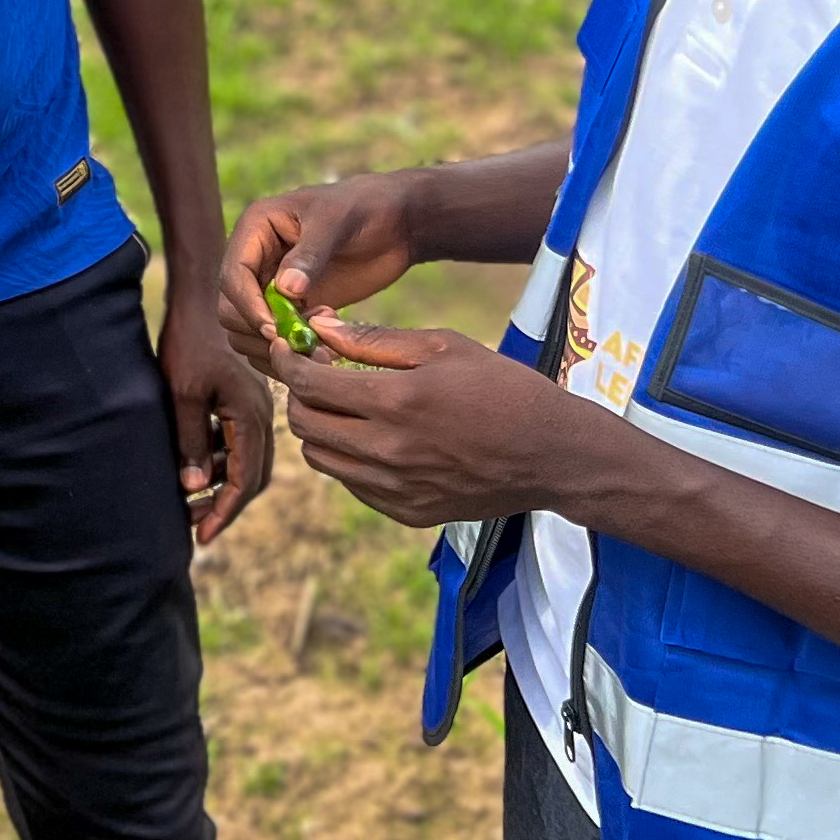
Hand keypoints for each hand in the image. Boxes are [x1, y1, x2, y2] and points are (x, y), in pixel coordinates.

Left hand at [159, 287, 269, 544]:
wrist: (198, 298)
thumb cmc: (187, 342)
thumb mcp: (182, 394)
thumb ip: (190, 441)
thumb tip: (193, 487)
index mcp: (251, 415)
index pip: (244, 479)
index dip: (223, 511)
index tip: (202, 536)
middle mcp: (261, 413)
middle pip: (252, 475)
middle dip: (224, 504)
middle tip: (195, 527)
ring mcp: (254, 405)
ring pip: (245, 459)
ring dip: (221, 483)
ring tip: (189, 503)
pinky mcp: (242, 397)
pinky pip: (237, 441)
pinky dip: (219, 460)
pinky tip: (194, 467)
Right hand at [217, 172, 426, 374]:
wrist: (396, 225)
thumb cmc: (365, 209)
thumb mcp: (338, 221)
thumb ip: (311, 254)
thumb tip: (285, 289)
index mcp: (256, 229)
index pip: (233, 276)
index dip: (248, 306)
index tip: (276, 331)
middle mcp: (255, 259)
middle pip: (231, 310)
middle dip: (262, 332)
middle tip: (305, 344)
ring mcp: (271, 287)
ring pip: (247, 332)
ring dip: (277, 349)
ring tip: (321, 348)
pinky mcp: (290, 309)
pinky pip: (273, 341)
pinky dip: (291, 355)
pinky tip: (325, 349)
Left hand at [275, 316, 610, 528]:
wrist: (552, 455)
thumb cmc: (503, 388)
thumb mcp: (444, 347)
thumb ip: (375, 340)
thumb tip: (321, 327)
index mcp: (396, 402)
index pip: (309, 384)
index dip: (289, 362)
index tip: (288, 348)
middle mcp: (388, 451)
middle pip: (305, 425)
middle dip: (299, 396)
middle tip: (317, 375)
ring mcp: (397, 488)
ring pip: (322, 459)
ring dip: (320, 428)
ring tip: (346, 406)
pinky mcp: (407, 512)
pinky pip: (352, 484)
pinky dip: (349, 459)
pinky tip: (374, 437)